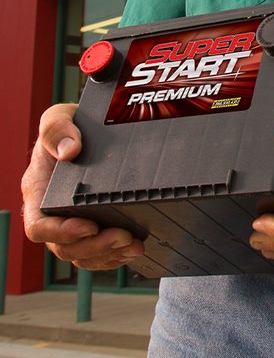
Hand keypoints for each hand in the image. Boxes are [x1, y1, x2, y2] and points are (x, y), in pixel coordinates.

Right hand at [21, 103, 144, 269]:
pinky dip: (113, 255)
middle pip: (63, 247)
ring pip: (81, 254)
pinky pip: (96, 252)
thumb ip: (58, 130)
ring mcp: (70, 221)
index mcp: (37, 191)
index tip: (89, 227)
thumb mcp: (59, 118)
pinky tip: (133, 249)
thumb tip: (70, 150)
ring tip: (135, 247)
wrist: (89, 129)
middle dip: (94, 247)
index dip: (62, 232)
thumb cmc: (70, 124)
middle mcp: (51, 213)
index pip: (39, 225)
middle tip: (124, 237)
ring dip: (107, 255)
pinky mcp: (91, 224)